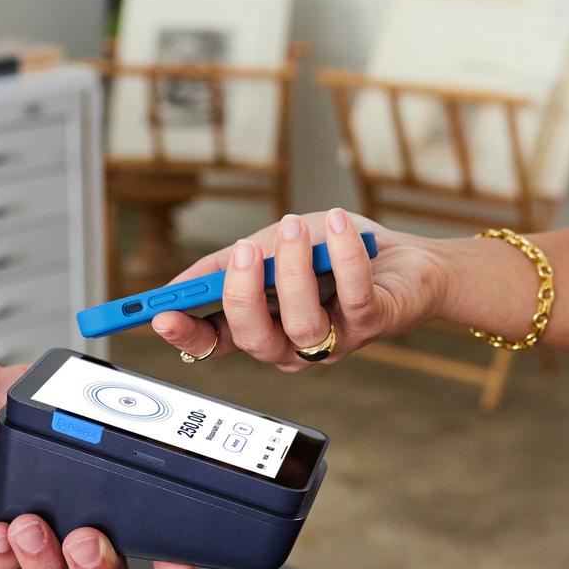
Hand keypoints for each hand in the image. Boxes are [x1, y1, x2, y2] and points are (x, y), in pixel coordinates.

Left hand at [0, 361, 197, 568]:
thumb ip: (102, 406)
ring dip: (47, 560)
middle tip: (86, 539)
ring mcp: (38, 545)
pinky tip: (0, 532)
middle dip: (100, 566)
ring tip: (29, 526)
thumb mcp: (62, 398)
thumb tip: (137, 406)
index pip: (152, 541)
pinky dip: (5, 558)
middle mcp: (77, 529)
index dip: (172, 560)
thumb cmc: (8, 408)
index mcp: (107, 500)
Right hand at [151, 210, 446, 370]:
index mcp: (262, 327)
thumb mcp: (272, 248)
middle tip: (244, 251)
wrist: (406, 260)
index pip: (215, 344)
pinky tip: (337, 225)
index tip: (161, 316)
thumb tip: (182, 282)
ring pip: (300, 323)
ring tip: (293, 227)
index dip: (187, 336)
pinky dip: (342, 255)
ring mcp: (332, 340)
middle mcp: (292, 344)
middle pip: (252, 339)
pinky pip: (352, 295)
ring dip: (293, 271)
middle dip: (242, 293)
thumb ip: (230, 264)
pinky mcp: (372, 324)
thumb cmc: (333, 254)